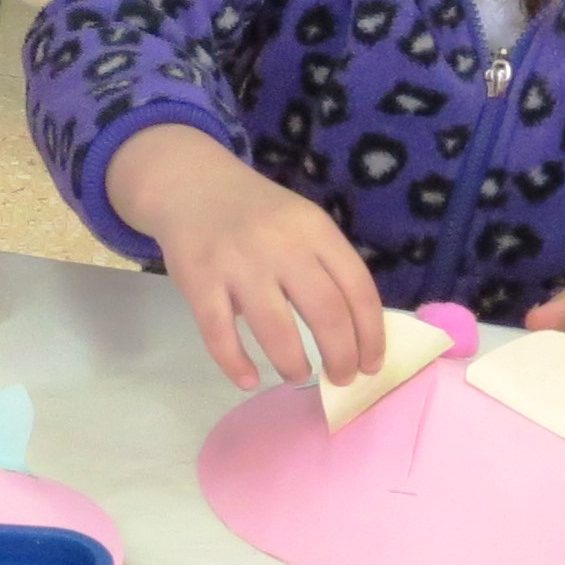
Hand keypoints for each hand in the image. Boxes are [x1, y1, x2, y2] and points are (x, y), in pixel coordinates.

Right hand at [108, 125, 387, 391]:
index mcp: (315, 228)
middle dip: (341, 356)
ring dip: (293, 364)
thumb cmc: (258, 213)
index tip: (371, 365)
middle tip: (341, 379)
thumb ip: (326, 265)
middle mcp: (281, 244)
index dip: (371, 333)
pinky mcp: (199, 281)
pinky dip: (237, 364)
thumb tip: (353, 333)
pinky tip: (249, 380)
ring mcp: (238, 263)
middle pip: (326, 312)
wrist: (192, 184)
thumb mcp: (302, 222)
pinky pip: (220, 335)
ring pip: (277, 330)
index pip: (357, 288)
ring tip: (298, 375)